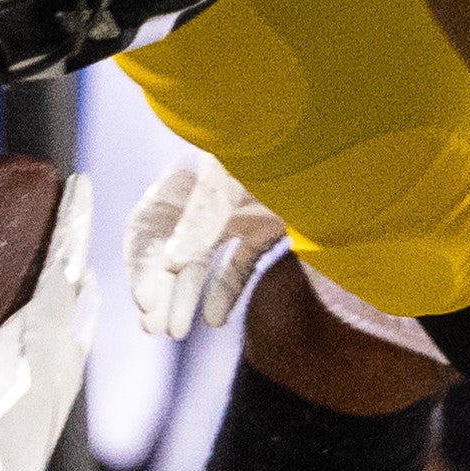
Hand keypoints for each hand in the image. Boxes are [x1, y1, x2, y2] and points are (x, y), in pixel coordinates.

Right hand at [0, 176, 94, 470]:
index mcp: (45, 334)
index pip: (66, 260)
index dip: (73, 218)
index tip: (83, 182)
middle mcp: (64, 362)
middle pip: (83, 297)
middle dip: (80, 262)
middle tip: (76, 236)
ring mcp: (58, 399)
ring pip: (80, 337)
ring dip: (76, 306)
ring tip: (72, 290)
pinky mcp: (44, 428)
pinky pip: (63, 370)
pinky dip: (60, 346)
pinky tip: (40, 360)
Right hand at [126, 151, 284, 335]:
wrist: (326, 138)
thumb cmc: (272, 149)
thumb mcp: (231, 181)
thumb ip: (203, 219)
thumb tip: (172, 263)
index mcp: (186, 180)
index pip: (149, 228)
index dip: (143, 266)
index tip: (145, 303)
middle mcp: (205, 199)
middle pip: (173, 251)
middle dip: (163, 290)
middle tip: (155, 328)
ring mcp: (236, 214)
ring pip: (202, 264)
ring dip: (187, 296)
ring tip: (177, 332)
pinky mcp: (264, 228)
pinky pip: (239, 265)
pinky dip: (226, 291)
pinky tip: (214, 320)